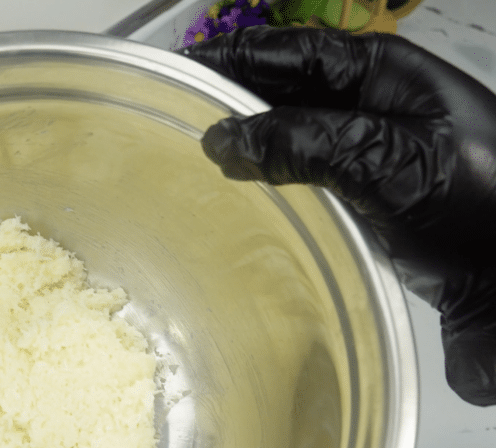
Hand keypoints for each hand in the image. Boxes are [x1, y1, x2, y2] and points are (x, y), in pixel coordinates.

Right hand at [182, 26, 495, 404]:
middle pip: (285, 89)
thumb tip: (226, 139)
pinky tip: (240, 195)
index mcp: (381, 75)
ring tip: (194, 153)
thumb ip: (305, 144)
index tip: (180, 68)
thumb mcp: (390, 160)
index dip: (233, 56)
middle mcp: (370, 107)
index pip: (290, 50)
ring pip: (289, 136)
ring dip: (246, 142)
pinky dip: (267, 182)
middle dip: (232, 97)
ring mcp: (367, 154)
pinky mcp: (364, 200)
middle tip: (174, 113)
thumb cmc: (481, 206)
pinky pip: (302, 179)